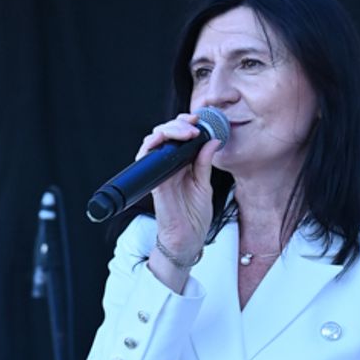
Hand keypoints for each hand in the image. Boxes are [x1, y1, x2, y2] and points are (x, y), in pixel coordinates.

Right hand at [136, 116, 225, 262]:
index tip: (199, 120)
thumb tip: (213, 140)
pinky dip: (152, 144)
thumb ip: (205, 162)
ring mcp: (159, 172)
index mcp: (182, 164)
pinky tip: (164, 139)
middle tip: (193, 125)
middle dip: (177, 124)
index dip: (186, 124)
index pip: (179, 136)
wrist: (188, 238)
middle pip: (165, 134)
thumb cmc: (195, 216)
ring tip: (185, 131)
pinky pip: (145, 157)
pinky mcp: (153, 180)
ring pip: (154, 141)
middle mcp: (169, 165)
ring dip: (167, 130)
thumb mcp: (204, 184)